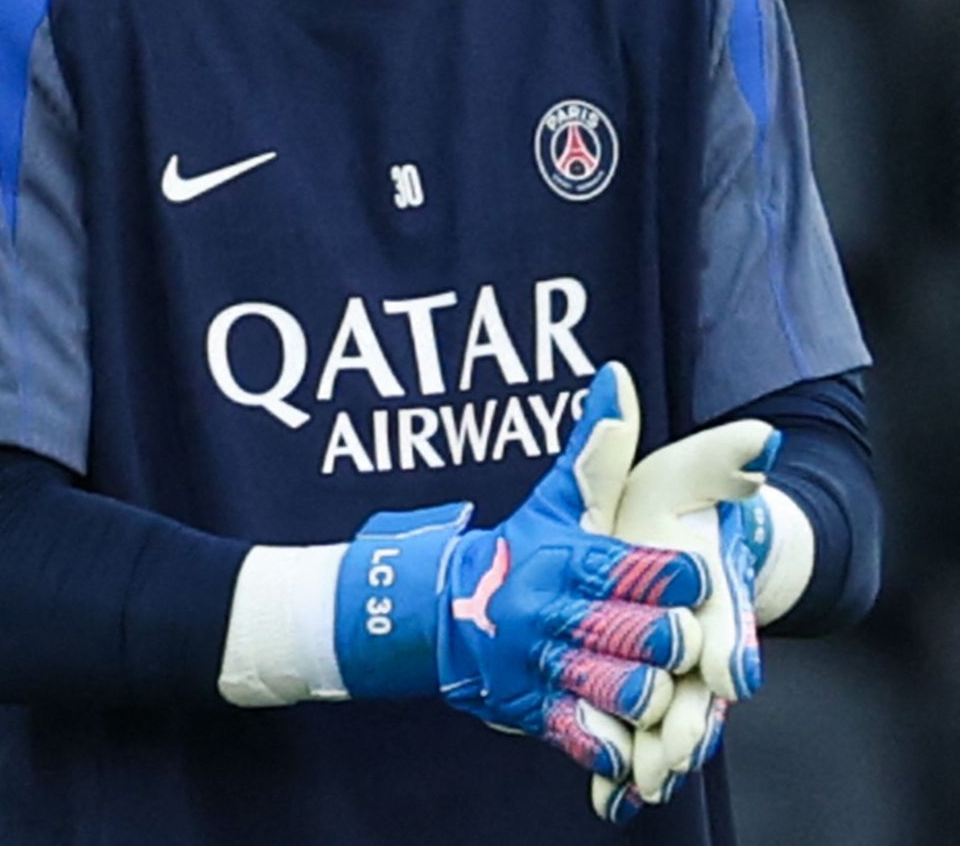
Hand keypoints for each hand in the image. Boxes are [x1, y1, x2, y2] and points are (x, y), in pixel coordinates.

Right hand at [333, 364, 708, 779]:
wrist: (431, 612)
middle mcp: (561, 614)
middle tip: (673, 637)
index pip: (659, 573)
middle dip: (675, 641)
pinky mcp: (534, 711)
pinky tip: (628, 738)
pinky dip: (616, 746)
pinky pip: (591, 739)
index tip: (688, 583)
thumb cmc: (515, 553)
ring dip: (652, 692)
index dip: (686, 582)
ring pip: (632, 691)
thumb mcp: (554, 501)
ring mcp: (547, 666)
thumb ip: (596, 447)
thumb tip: (616, 374)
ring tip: (652, 681)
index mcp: (574, 561)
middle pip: (657, 637)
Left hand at [586, 419, 779, 822]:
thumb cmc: (676, 501)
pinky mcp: (649, 689)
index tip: (730, 673)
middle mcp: (704, 638)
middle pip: (704, 689)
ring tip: (645, 780)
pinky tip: (611, 800)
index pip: (732, 627)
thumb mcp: (682, 471)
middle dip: (692, 717)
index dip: (732, 649)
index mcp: (714, 591)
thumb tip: (727, 421)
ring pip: (676, 720)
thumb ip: (701, 455)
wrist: (675, 535)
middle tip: (675, 747)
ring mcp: (678, 669)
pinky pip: (640, 735)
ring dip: (660, 750)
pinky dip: (625, 770)